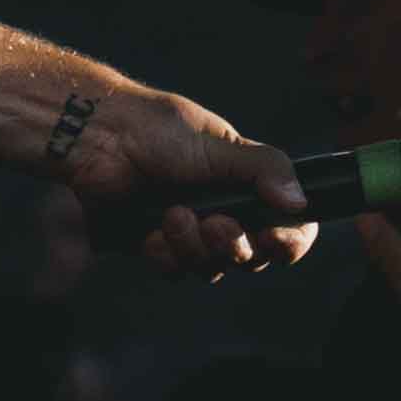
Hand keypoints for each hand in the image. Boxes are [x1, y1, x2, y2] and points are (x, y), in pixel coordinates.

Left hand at [59, 83, 322, 280]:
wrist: (101, 137)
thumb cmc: (159, 130)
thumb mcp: (221, 145)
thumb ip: (265, 169)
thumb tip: (300, 202)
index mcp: (246, 184)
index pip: (286, 224)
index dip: (288, 240)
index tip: (274, 238)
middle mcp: (223, 211)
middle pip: (252, 257)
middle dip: (235, 245)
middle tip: (216, 223)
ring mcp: (189, 230)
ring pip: (212, 269)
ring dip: (195, 247)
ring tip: (174, 215)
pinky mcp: (155, 243)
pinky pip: (174, 270)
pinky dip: (164, 253)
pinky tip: (151, 229)